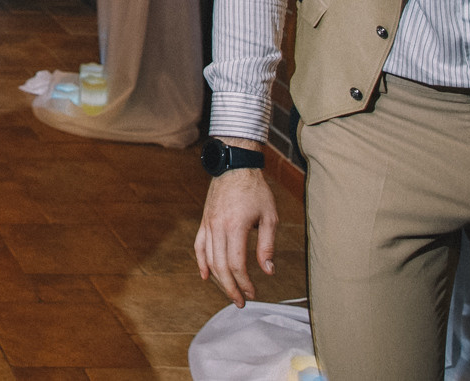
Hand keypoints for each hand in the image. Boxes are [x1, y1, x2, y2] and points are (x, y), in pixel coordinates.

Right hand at [194, 161, 277, 306]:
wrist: (234, 167)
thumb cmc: (255, 190)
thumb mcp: (270, 217)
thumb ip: (267, 246)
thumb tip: (268, 271)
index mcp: (235, 226)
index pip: (236, 264)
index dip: (244, 283)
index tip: (253, 293)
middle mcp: (218, 227)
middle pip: (220, 266)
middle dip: (230, 287)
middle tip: (241, 302)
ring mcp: (208, 224)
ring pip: (209, 259)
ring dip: (218, 279)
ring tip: (230, 292)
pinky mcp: (204, 221)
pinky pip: (199, 246)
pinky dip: (200, 262)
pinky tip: (205, 275)